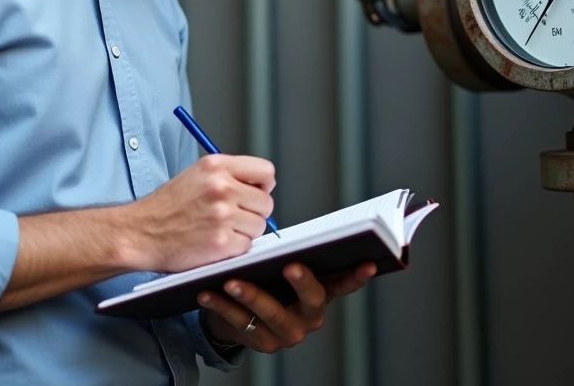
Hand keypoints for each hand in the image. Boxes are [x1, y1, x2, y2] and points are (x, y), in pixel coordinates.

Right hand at [123, 155, 274, 272]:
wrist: (139, 233)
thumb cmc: (165, 207)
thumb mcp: (196, 175)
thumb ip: (228, 176)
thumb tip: (262, 187)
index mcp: (216, 166)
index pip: (266, 171)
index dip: (263, 186)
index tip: (255, 194)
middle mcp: (221, 187)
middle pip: (266, 203)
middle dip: (253, 212)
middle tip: (232, 218)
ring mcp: (222, 215)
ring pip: (259, 226)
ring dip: (244, 232)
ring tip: (219, 230)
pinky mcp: (221, 242)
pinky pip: (246, 246)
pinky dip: (234, 249)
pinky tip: (214, 243)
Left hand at [198, 261, 377, 352]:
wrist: (237, 316)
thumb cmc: (265, 279)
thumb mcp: (281, 268)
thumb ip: (292, 254)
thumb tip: (292, 230)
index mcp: (321, 294)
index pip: (343, 284)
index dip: (356, 276)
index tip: (366, 262)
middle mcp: (309, 317)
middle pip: (311, 300)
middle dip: (301, 283)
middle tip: (290, 265)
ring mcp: (287, 333)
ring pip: (271, 313)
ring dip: (251, 295)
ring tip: (231, 281)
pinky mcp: (261, 343)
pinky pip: (240, 323)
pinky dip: (221, 306)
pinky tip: (207, 291)